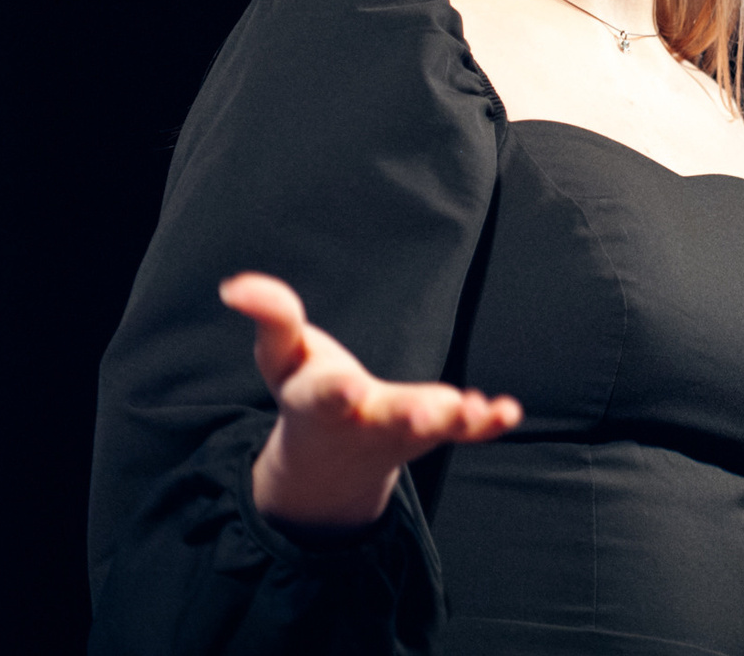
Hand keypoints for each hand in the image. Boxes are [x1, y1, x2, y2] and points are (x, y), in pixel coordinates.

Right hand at [219, 271, 522, 529]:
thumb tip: (235, 286)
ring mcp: (402, 431)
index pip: (323, 397)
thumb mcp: (281, 356)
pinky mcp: (434, 431)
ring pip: (429, 430)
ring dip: (452, 419)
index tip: (345, 385)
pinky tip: (508, 411)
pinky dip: (486, 424)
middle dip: (405, 415)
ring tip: (472, 408)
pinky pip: (464, 431)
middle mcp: (363, 422)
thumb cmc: (306, 388)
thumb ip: (270, 317)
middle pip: (386, 420)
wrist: (332, 457)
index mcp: (319, 402)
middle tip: (424, 414)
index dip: (333, 391)